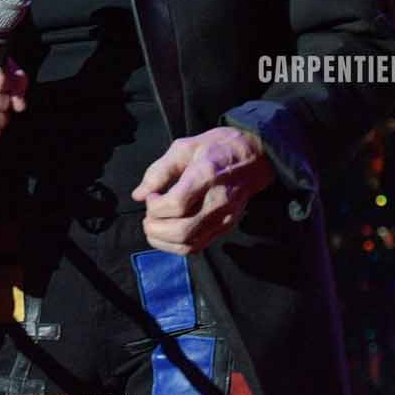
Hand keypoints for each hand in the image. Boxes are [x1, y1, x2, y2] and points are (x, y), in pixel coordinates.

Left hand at [130, 127, 274, 254]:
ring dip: (162, 240)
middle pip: (181, 230)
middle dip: (155, 227)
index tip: (151, 196)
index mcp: (206, 176)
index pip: (176, 205)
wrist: (255, 157)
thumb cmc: (217, 148)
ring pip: (188, 244)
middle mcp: (218, 201)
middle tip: (149, 214)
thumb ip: (159, 171)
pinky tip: (167, 231)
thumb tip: (139, 195)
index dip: (155, 206)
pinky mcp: (226, 227)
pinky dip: (175, 245)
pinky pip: (197, 247)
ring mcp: (224, 217)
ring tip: (155, 223)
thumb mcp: (184, 147)